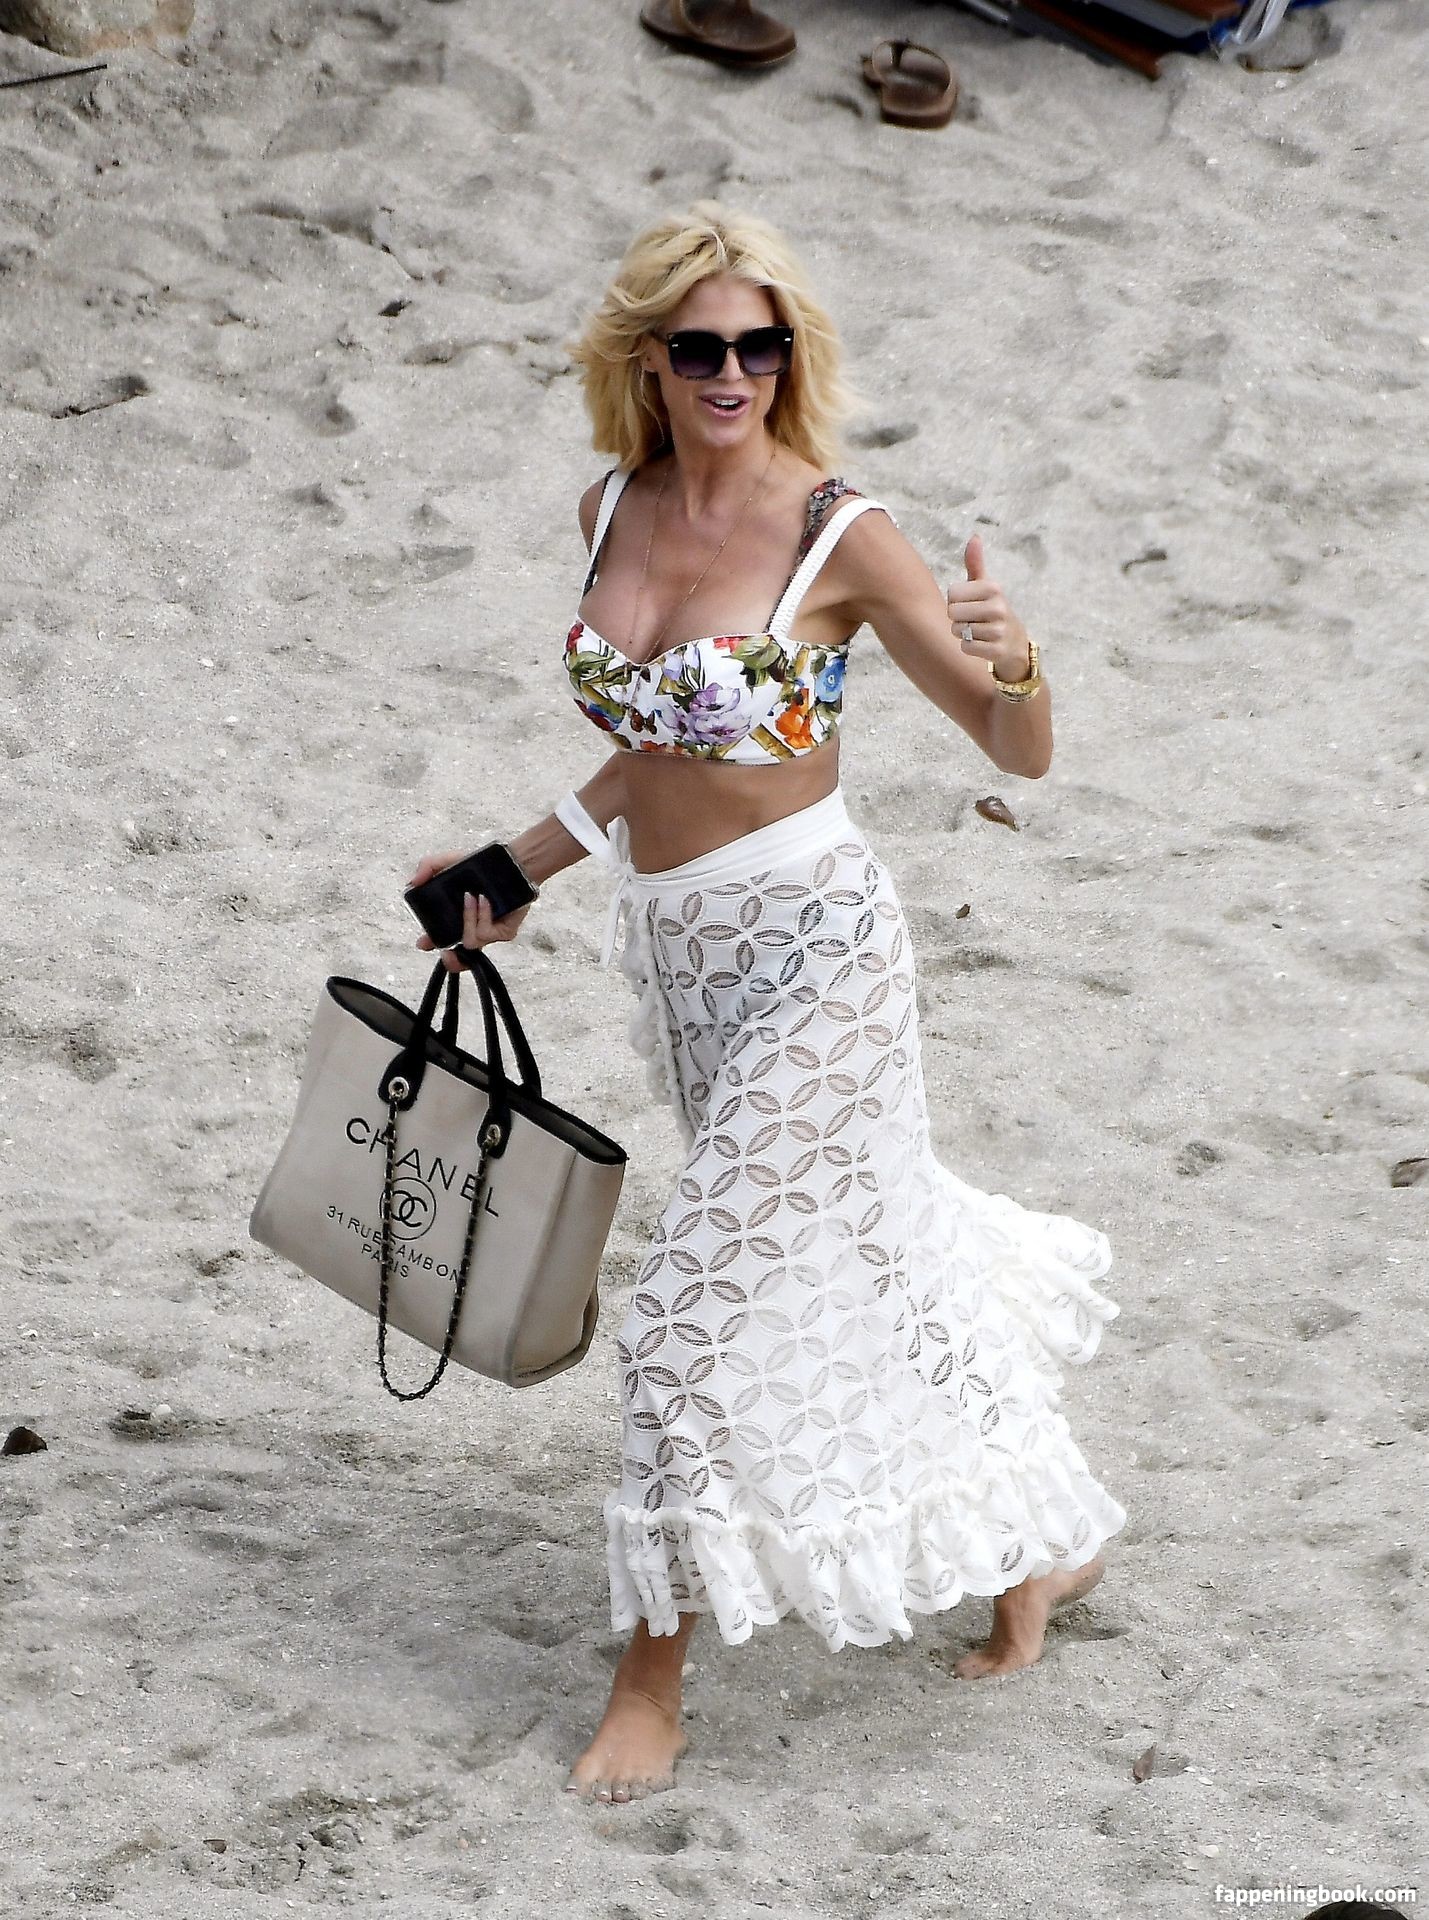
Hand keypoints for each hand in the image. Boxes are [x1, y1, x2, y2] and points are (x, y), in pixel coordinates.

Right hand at [406, 850, 533, 973]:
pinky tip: (484, 900)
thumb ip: (428, 868)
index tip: (423, 943)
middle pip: (458, 957)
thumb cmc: (481, 866)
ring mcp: (489, 932)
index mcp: (456, 918)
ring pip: (470, 941)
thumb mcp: (450, 861)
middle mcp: (472, 928)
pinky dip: (482, 916)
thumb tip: (412, 883)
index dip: (431, 944)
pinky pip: (487, 933)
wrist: (511, 863)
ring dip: (468, 918)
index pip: (441, 939)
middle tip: (445, 949)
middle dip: (450, 957)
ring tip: (472, 897)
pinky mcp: (505, 932)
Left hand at [946, 535, 1032, 683]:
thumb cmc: (992, 610)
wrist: (1014, 643)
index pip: (952, 593)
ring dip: (963, 633)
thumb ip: (976, 564)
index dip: (955, 600)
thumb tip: (974, 536)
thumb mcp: (986, 586)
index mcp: (993, 588)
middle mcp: (998, 607)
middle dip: (958, 618)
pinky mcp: (996, 651)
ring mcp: (998, 630)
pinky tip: (982, 644)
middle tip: (973, 619)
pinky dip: (969, 647)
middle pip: (952, 613)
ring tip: (979, 631)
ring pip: (958, 631)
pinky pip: (966, 647)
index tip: (969, 603)